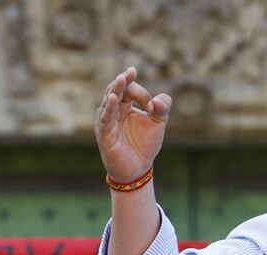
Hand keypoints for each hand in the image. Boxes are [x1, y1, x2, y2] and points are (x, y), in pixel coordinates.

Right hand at [95, 67, 171, 181]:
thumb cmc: (144, 145)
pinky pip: (105, 118)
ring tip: (121, 79)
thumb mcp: (158, 123)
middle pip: (117, 89)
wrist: (138, 169)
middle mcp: (114, 110)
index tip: (152, 106)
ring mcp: (107, 120)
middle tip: (130, 73)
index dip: (141, 93)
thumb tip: (158, 100)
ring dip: (115, 89)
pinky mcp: (104, 133)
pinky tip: (113, 98)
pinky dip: (109, 108)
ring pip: (109, 100)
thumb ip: (163, 107)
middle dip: (124, 82)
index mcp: (125, 105)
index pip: (130, 89)